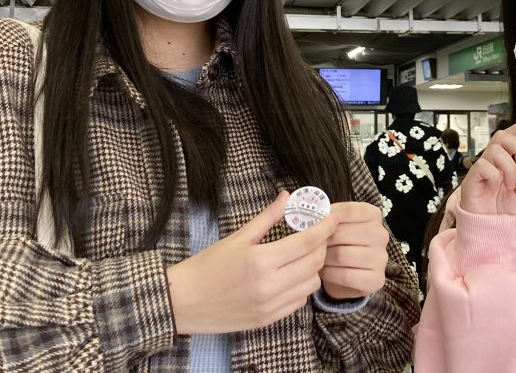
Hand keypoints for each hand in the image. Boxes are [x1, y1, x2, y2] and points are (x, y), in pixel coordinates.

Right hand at [166, 191, 337, 333]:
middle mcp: (269, 286)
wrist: (183, 302)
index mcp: (261, 261)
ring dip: (313, 268)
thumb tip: (286, 196)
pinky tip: (290, 276)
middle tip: (317, 234)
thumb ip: (267, 217)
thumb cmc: (207, 266)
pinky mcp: (268, 320)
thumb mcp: (237, 237)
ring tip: (302, 256)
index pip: (307, 243)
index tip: (332, 218)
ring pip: (311, 284)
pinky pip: (299, 302)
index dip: (324, 228)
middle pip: (315, 263)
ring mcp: (270, 306)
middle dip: (321, 246)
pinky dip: (301, 287)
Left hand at [319, 202, 388, 300]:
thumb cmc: (338, 244)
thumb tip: (314, 218)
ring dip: (323, 258)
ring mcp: (381, 258)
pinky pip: (346, 276)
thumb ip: (327, 219)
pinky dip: (330, 274)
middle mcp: (381, 235)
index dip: (326, 217)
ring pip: (342, 255)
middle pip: (342, 233)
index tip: (312, 222)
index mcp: (373, 215)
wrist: (346, 276)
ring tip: (316, 258)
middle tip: (310, 245)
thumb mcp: (335, 226)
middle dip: (322, 240)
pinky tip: (324, 272)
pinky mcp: (376, 279)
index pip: (348, 211)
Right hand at [460, 119, 515, 215]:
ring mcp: (480, 169)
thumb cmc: (503, 212)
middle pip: (501, 135)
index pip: (512, 136)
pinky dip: (495, 176)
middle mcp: (491, 161)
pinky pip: (484, 166)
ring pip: (495, 150)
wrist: (490, 230)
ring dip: (509, 166)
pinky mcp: (471, 179)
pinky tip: (495, 188)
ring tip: (510, 185)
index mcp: (504, 161)